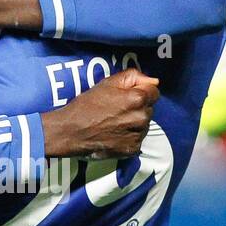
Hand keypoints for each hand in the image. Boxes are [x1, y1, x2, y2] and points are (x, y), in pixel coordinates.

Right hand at [41, 69, 159, 158]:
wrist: (71, 131)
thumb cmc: (87, 105)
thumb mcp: (107, 83)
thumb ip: (133, 77)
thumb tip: (153, 81)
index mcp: (138, 99)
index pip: (154, 92)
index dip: (141, 92)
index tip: (128, 96)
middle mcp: (141, 117)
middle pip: (149, 109)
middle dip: (138, 108)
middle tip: (118, 110)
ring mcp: (137, 135)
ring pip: (144, 125)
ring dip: (135, 123)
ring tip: (115, 123)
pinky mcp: (132, 149)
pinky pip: (137, 140)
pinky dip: (129, 137)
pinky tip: (115, 134)